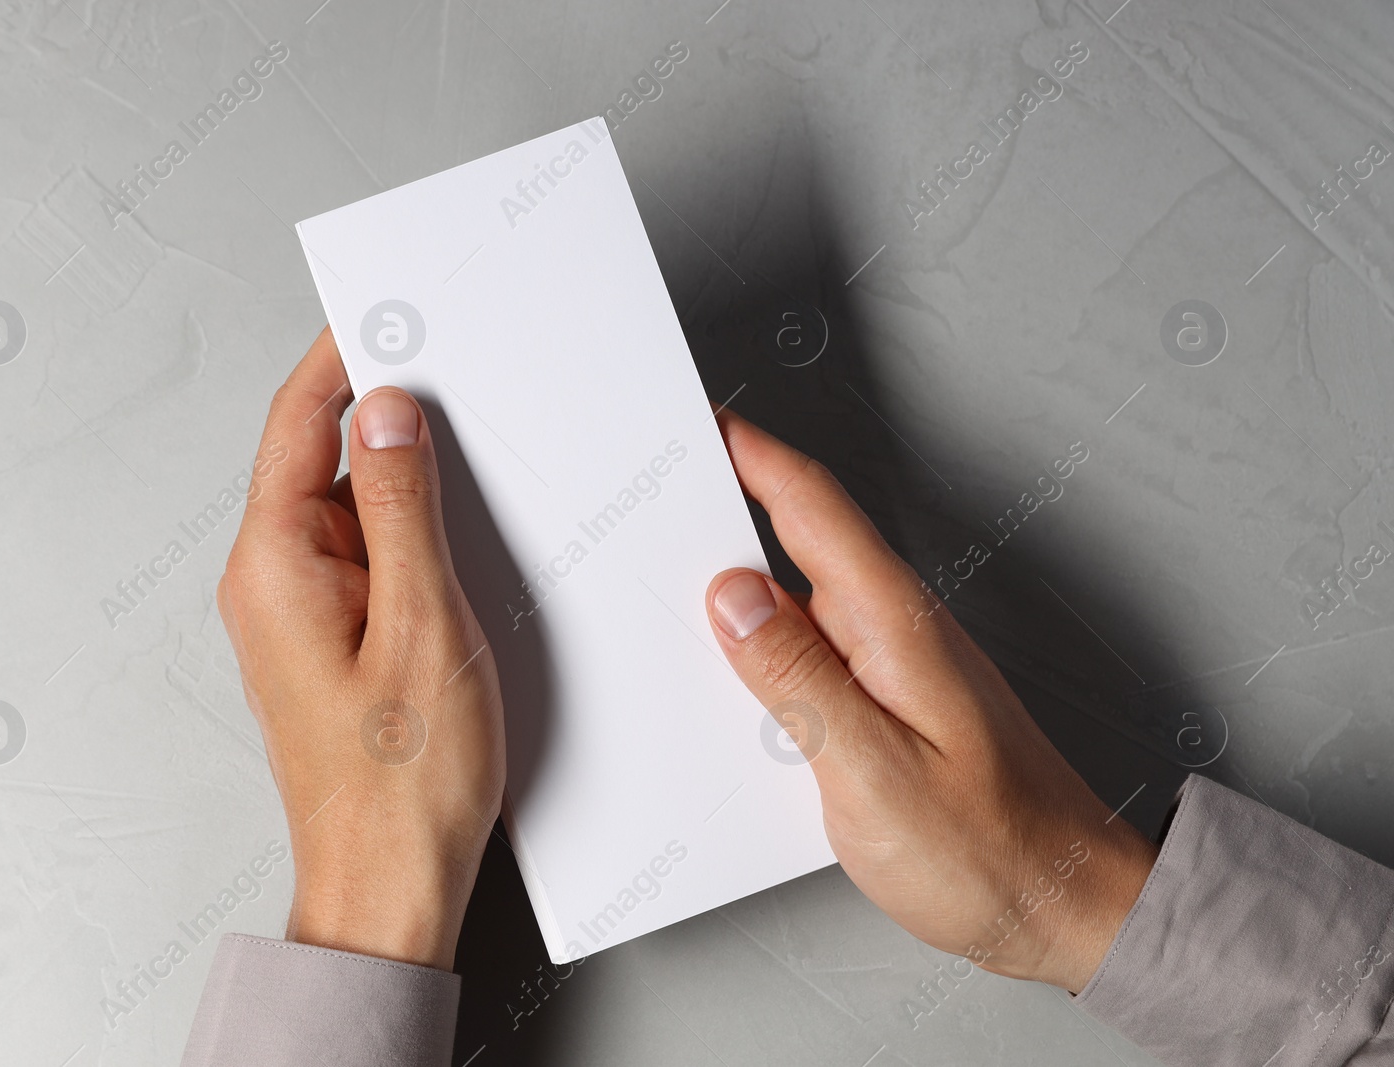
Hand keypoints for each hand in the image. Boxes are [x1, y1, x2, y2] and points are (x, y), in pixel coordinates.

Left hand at [218, 325, 504, 970]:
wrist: (386, 888)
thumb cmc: (402, 785)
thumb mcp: (422, 624)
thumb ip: (404, 508)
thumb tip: (391, 412)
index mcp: (275, 564)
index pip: (299, 423)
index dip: (344, 358)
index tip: (388, 310)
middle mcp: (272, 581)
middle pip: (327, 460)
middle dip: (395, 421)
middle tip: (466, 388)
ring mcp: (299, 614)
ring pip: (355, 512)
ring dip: (413, 490)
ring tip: (481, 485)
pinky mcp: (332, 641)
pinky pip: (369, 560)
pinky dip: (414, 540)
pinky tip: (467, 549)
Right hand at [704, 411, 1156, 993]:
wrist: (1067, 905)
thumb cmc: (990, 854)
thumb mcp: (873, 775)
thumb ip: (798, 682)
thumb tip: (732, 598)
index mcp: (893, 624)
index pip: (810, 505)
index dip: (749, 452)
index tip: (694, 422)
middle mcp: (896, 627)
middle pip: (800, 535)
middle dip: (726, 503)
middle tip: (655, 495)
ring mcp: (896, 661)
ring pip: (801, 594)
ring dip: (739, 578)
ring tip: (671, 580)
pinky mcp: (890, 698)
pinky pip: (814, 647)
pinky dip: (765, 640)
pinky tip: (735, 670)